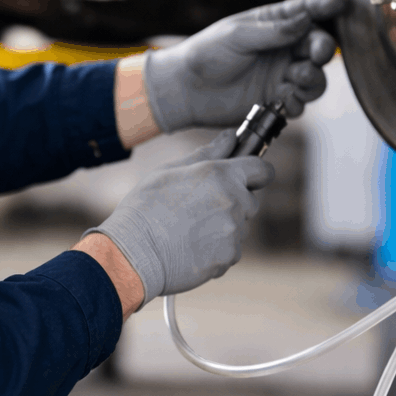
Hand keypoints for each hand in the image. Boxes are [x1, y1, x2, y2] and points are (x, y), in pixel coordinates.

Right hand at [84, 131, 273, 306]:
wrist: (133, 254)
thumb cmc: (145, 209)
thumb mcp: (169, 171)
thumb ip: (206, 154)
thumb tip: (230, 138)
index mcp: (220, 175)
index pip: (262, 170)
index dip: (256, 173)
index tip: (249, 177)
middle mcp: (233, 201)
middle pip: (250, 200)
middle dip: (233, 202)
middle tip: (199, 208)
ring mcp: (233, 232)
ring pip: (239, 227)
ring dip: (223, 227)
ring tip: (190, 230)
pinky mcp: (229, 257)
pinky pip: (231, 250)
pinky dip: (217, 249)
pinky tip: (191, 247)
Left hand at [143, 0, 344, 131]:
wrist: (187, 90)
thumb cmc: (207, 53)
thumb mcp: (237, 35)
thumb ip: (273, 31)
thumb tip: (306, 20)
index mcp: (273, 23)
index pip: (306, 10)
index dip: (325, 6)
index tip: (341, 3)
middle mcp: (283, 48)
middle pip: (318, 46)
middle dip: (322, 48)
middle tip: (316, 53)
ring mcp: (281, 75)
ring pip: (315, 77)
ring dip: (312, 78)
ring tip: (295, 79)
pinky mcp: (276, 99)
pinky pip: (300, 102)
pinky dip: (298, 102)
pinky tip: (285, 100)